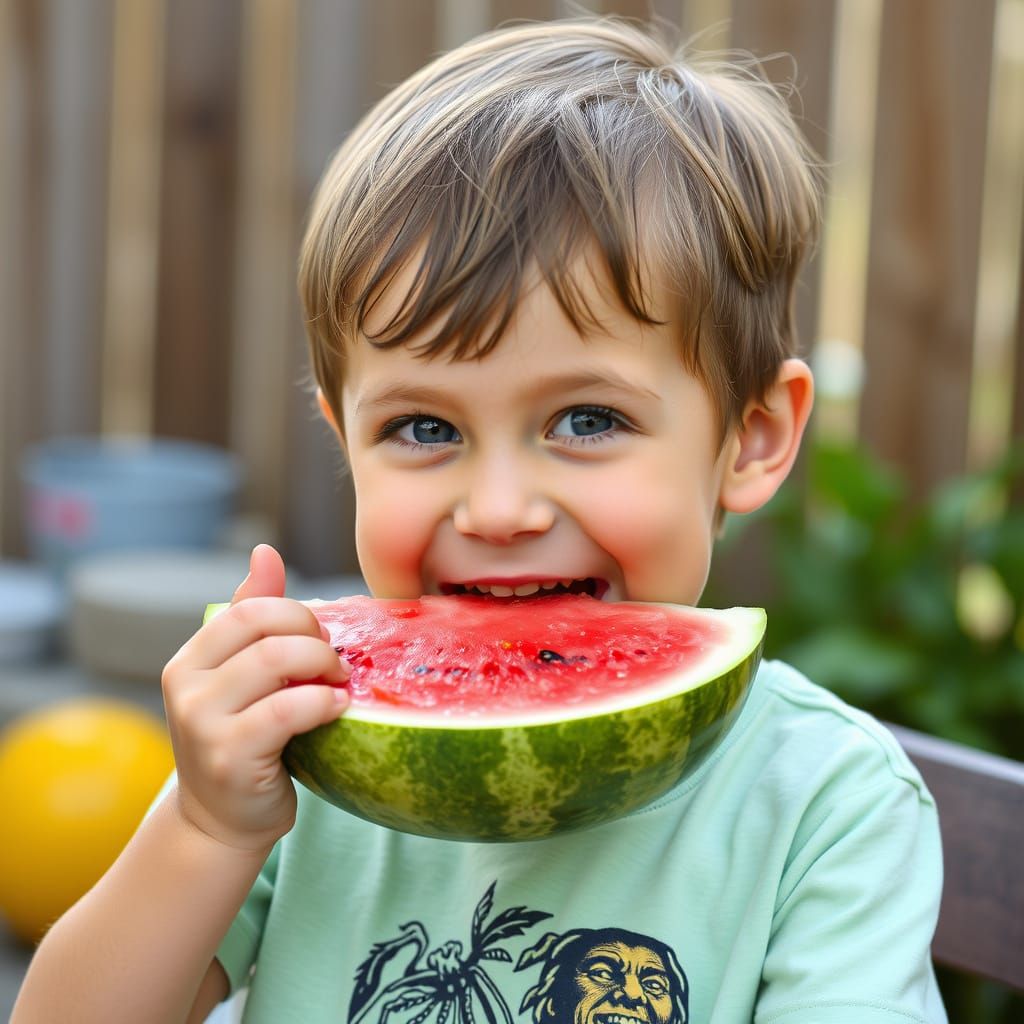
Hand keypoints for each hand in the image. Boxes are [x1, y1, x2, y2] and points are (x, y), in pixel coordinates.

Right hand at [161, 544, 349, 852]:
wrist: (222, 822)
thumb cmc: (245, 740)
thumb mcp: (242, 677)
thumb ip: (253, 617)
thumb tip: (266, 551)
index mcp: (190, 659)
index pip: (249, 608)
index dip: (297, 614)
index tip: (320, 638)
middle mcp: (186, 685)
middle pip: (265, 629)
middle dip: (314, 637)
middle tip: (335, 662)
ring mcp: (202, 722)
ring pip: (277, 662)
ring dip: (324, 667)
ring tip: (339, 683)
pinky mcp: (229, 756)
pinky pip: (289, 709)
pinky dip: (324, 702)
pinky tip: (338, 709)